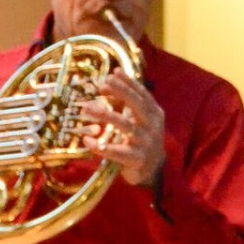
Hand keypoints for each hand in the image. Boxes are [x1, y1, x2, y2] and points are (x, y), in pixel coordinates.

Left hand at [80, 71, 164, 187]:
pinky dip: (103, 147)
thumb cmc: (142, 141)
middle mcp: (152, 127)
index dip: (129, 83)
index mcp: (155, 114)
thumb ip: (126, 104)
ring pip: (126, 126)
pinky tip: (88, 142)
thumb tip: (105, 85)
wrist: (153, 170)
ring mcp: (146, 143)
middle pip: (138, 105)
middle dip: (121, 92)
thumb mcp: (139, 121)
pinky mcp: (138, 160)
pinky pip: (118, 152)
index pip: (143, 94)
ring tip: (88, 109)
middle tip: (104, 83)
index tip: (114, 72)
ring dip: (106, 116)